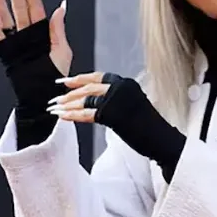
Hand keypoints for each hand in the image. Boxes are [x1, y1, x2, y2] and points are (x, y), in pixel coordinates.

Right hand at [0, 0, 71, 75]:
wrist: (43, 93)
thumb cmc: (55, 74)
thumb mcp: (62, 50)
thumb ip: (58, 28)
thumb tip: (61, 6)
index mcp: (42, 30)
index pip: (35, 5)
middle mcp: (27, 32)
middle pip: (18, 5)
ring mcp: (16, 40)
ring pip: (6, 15)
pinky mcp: (6, 50)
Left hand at [47, 71, 185, 180]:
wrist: (161, 140)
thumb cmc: (149, 128)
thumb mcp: (132, 107)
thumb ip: (115, 102)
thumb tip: (95, 105)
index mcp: (126, 83)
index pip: (99, 76)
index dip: (80, 78)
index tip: (65, 81)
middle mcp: (121, 87)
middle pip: (89, 87)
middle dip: (69, 93)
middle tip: (55, 98)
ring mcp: (117, 99)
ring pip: (85, 100)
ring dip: (67, 105)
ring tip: (54, 109)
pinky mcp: (113, 114)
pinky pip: (87, 114)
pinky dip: (72, 115)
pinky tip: (62, 117)